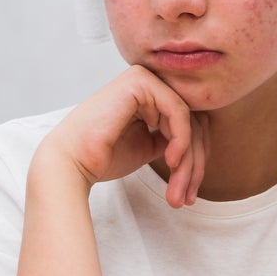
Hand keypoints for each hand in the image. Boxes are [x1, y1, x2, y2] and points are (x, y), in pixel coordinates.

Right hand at [17, 65, 207, 275]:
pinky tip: (172, 161)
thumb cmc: (102, 157)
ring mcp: (142, 78)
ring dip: (189, 160)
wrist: (73, 162)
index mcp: (146, 96)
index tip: (189, 190)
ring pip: (189, 118)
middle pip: (193, 120)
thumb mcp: (149, 146)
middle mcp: (145, 82)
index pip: (189, 121)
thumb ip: (172, 136)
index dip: (196, 157)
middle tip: (186, 197)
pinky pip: (178, 111)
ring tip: (179, 190)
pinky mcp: (139, 82)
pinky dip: (182, 140)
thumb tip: (204, 140)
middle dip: (195, 164)